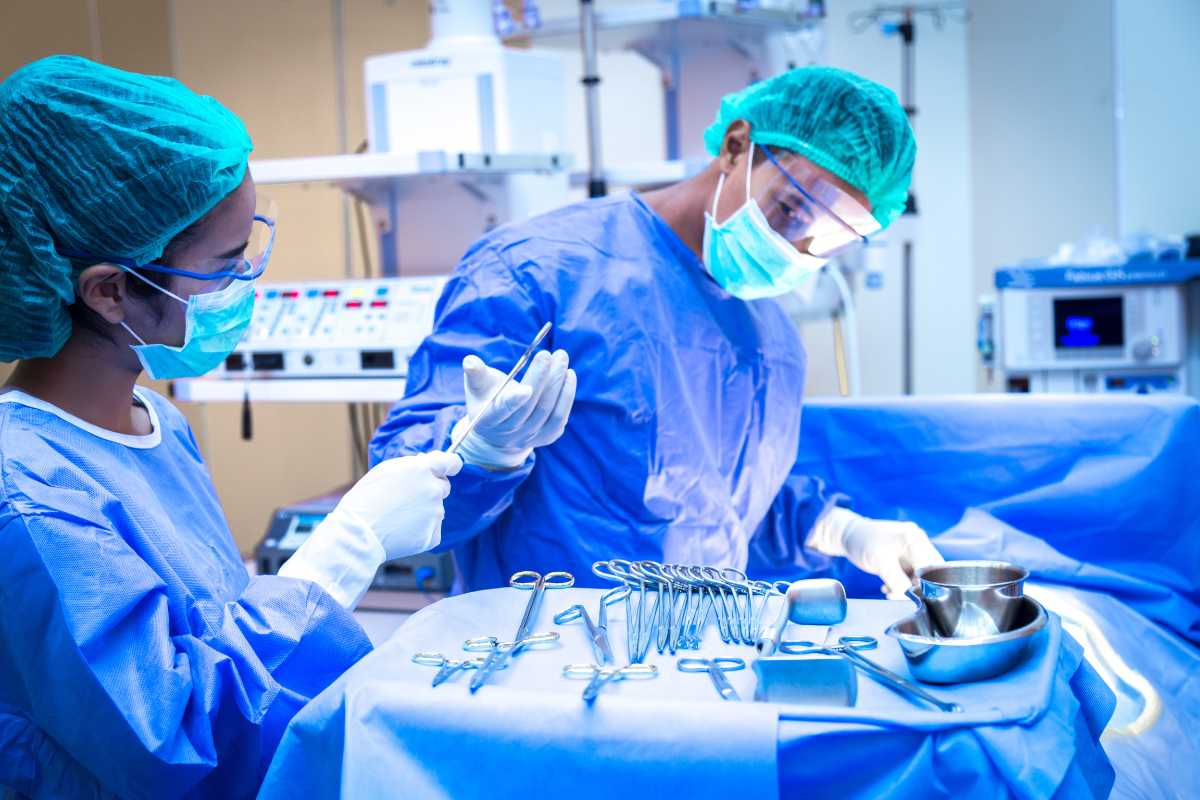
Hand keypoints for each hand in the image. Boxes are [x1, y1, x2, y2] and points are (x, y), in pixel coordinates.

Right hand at [278, 451, 461, 608]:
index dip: (450, 464)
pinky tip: (402, 530)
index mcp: (423, 469)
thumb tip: (427, 462)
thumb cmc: (366, 499)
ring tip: (397, 517)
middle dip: (430, 490)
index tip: (450, 468)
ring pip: (436, 509)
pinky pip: (432, 529)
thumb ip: (412, 464)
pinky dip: (421, 530)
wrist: (358, 533)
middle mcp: (434, 490)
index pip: (451, 461)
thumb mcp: (386, 470)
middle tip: (406, 499)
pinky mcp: (434, 535)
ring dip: (424, 511)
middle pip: (443, 487)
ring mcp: (436, 513)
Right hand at [451, 348, 576, 469]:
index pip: (502, 411)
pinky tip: (569, 375)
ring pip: (548, 411)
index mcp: (488, 420)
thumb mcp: (477, 386)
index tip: (527, 387)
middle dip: (542, 378)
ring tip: (562, 358)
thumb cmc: (487, 399)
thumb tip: (470, 361)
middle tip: (551, 354)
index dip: (514, 401)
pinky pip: (560, 418)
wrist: (499, 432)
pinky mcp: (546, 437)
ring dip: (558, 383)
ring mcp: (530, 437)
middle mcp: (510, 433)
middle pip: (530, 406)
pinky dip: (567, 396)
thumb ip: (475, 373)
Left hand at [806, 507, 943, 597]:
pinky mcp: (904, 556)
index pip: (933, 568)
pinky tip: (887, 587)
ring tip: (889, 591)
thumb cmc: (862, 543)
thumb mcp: (881, 564)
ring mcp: (911, 548)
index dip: (927, 585)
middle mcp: (917, 541)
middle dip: (917, 588)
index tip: (914, 598)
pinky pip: (910, 574)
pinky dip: (901, 583)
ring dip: (907, 587)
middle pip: (929, 572)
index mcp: (915, 539)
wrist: (847, 535)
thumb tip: (912, 598)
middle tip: (898, 596)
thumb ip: (899, 582)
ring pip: (919, 575)